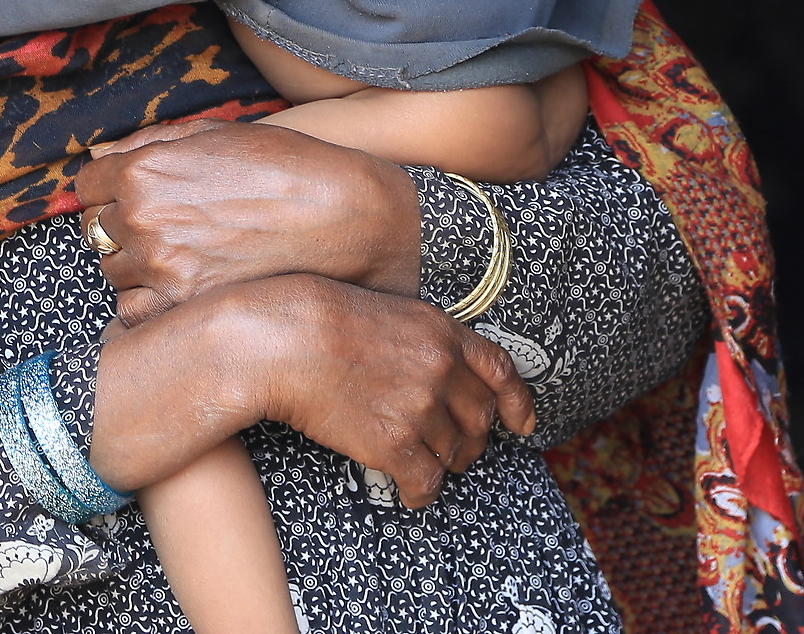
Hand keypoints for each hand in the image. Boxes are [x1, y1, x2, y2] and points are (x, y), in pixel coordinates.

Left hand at [74, 119, 419, 321]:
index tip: (129, 193)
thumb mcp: (216, 135)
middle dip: (119, 224)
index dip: (108, 186)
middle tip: (159, 225)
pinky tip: (177, 289)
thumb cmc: (287, 167)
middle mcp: (144, 218)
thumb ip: (149, 143)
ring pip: (112, 271)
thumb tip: (100, 153)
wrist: (348, 219)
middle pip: (95, 228)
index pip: (88, 182)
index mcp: (146, 169)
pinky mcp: (185, 306)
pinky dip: (146, 303)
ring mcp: (162, 267)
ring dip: (133, 264)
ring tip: (177, 255)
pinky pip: (132, 313)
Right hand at [89, 273, 534, 507]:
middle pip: (479, 419)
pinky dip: (421, 492)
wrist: (281, 341)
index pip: (499, 371)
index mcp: (440, 332)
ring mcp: (419, 407)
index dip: (516, 402)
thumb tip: (440, 373)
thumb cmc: (317, 321)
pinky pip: (426, 482)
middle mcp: (439, 369)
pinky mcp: (394, 443)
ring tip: (418, 462)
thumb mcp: (386, 313)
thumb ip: (423, 341)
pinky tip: (408, 489)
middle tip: (454, 450)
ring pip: (453, 453)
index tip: (522, 422)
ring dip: (440, 463)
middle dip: (471, 440)